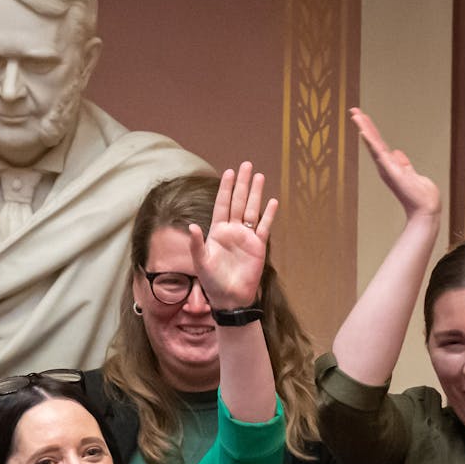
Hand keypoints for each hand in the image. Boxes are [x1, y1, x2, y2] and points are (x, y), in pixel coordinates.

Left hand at [188, 162, 276, 309]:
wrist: (230, 298)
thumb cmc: (212, 282)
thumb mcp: (200, 263)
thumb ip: (196, 244)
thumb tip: (192, 226)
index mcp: (217, 232)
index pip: (222, 205)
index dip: (226, 188)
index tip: (229, 172)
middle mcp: (232, 231)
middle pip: (238, 202)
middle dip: (242, 184)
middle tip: (247, 165)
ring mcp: (246, 237)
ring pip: (252, 210)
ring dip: (255, 193)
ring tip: (259, 176)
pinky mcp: (258, 246)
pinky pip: (264, 227)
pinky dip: (269, 214)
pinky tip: (272, 201)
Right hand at [350, 108, 440, 220]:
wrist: (425, 208)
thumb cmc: (421, 195)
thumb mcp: (412, 174)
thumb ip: (404, 164)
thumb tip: (397, 153)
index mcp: (390, 165)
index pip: (378, 144)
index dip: (370, 130)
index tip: (362, 116)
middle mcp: (385, 166)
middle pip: (372, 141)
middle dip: (363, 125)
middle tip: (353, 110)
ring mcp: (387, 168)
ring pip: (373, 144)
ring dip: (364, 129)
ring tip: (356, 115)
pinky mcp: (391, 170)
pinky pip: (379, 153)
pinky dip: (371, 142)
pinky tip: (364, 132)